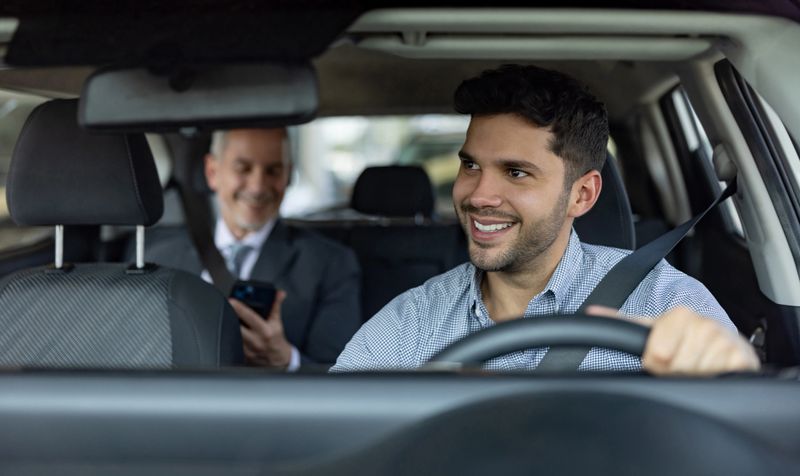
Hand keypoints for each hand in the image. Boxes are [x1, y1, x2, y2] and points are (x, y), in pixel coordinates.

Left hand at [230, 290, 292, 368]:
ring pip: (232, 335)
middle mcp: (256, 341)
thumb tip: (279, 294)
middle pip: (237, 326)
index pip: (250, 317)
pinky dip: (230, 335)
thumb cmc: (276, 339)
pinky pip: (232, 343)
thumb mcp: (277, 322)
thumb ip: (276, 306)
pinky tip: (231, 329)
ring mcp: (248, 349)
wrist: (278, 358)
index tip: (232, 300)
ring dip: (229, 325)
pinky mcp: (242, 355)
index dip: (240, 308)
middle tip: (226, 307)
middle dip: (230, 315)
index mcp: (265, 331)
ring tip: (228, 317)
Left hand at [586, 305, 759, 375]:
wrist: (724, 344)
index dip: (656, 364)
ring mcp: (724, 339)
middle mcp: (703, 323)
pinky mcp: (743, 357)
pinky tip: (715, 371)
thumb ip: (622, 322)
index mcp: (679, 316)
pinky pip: (722, 378)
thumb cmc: (683, 339)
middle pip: (676, 368)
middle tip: (682, 365)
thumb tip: (589, 311)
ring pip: (697, 375)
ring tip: (698, 367)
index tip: (661, 359)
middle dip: (676, 373)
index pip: (657, 354)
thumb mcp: (653, 328)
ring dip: (695, 378)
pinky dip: (716, 381)